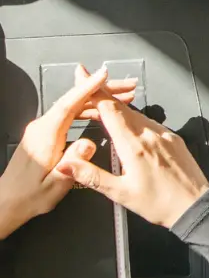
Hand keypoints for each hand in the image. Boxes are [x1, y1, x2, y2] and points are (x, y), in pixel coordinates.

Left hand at [0, 66, 136, 237]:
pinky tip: (102, 112)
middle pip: (74, 100)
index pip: (68, 105)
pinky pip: (70, 114)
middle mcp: (42, 127)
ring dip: (98, 99)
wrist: (7, 202)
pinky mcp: (45, 133)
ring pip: (74, 106)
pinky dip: (88, 109)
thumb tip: (89, 144)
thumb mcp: (55, 185)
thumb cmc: (29, 197)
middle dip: (102, 90)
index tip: (104, 75)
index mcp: (45, 136)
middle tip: (128, 87)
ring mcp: (43, 129)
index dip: (87, 88)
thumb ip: (72, 163)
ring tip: (123, 97)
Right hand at [56, 96, 208, 228]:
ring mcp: (165, 134)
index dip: (95, 92)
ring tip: (104, 111)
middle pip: (123, 109)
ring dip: (120, 111)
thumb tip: (66, 163)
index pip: (110, 110)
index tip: (84, 76)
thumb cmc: (159, 204)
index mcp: (134, 146)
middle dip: (103, 98)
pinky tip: (131, 129)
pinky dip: (136, 121)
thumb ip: (91, 175)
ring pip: (138, 115)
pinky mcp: (175, 139)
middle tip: (88, 90)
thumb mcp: (120, 193)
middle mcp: (151, 135)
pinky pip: (152, 124)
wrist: (195, 205)